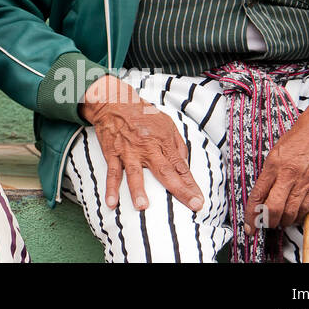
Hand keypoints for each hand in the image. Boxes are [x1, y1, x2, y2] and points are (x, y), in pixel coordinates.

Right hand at [80, 75, 204, 212]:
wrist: (115, 102)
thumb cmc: (142, 114)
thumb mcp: (167, 123)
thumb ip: (177, 145)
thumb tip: (185, 165)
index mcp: (163, 141)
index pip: (180, 166)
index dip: (190, 184)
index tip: (198, 201)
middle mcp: (147, 147)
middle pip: (165, 171)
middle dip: (179, 189)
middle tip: (192, 205)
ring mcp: (129, 151)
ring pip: (134, 173)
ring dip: (137, 190)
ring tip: (142, 206)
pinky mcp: (113, 153)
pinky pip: (112, 172)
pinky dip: (111, 188)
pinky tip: (111, 202)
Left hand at [245, 92, 308, 228]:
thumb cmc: (300, 136)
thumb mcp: (277, 150)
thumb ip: (270, 172)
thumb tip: (262, 193)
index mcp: (274, 164)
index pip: (258, 195)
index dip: (251, 214)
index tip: (249, 225)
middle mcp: (289, 175)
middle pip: (274, 209)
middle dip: (267, 222)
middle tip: (264, 225)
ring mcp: (306, 182)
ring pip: (291, 213)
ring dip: (283, 222)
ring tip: (279, 221)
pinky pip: (306, 209)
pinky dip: (298, 217)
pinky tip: (293, 216)